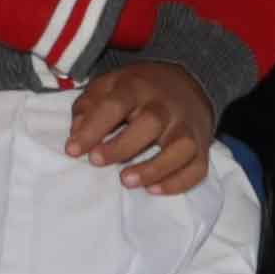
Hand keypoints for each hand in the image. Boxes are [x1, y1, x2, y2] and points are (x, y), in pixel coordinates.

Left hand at [65, 55, 221, 196]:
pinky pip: (198, 168)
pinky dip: (178, 183)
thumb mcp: (108, 86)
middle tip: (95, 162)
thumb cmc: (138, 90)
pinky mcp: (202, 147)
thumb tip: (77, 135)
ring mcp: (187, 127)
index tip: (72, 150)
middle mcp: (166, 106)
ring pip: (181, 147)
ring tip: (126, 181)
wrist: (188, 82)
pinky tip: (153, 190)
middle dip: (121, 146)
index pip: (116, 104)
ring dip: (154, 168)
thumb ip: (88, 107)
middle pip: (150, 122)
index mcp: (138, 86)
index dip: (93, 127)